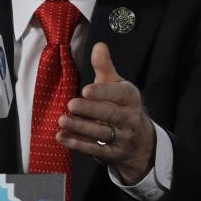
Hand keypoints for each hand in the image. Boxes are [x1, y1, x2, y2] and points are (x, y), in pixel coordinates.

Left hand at [57, 42, 155, 183]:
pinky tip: (62, 137)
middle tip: (71, 104)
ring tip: (62, 120)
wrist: (139, 141)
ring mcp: (122, 138)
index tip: (86, 90)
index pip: (120, 95)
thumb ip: (105, 66)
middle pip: (110, 115)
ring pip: (101, 134)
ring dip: (80, 128)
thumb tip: (99, 45)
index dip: (103, 92)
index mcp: (130, 98)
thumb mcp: (117, 85)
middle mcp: (129, 118)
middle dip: (90, 111)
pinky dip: (77, 144)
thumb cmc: (121, 106)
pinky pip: (95, 150)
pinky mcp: (112, 154)